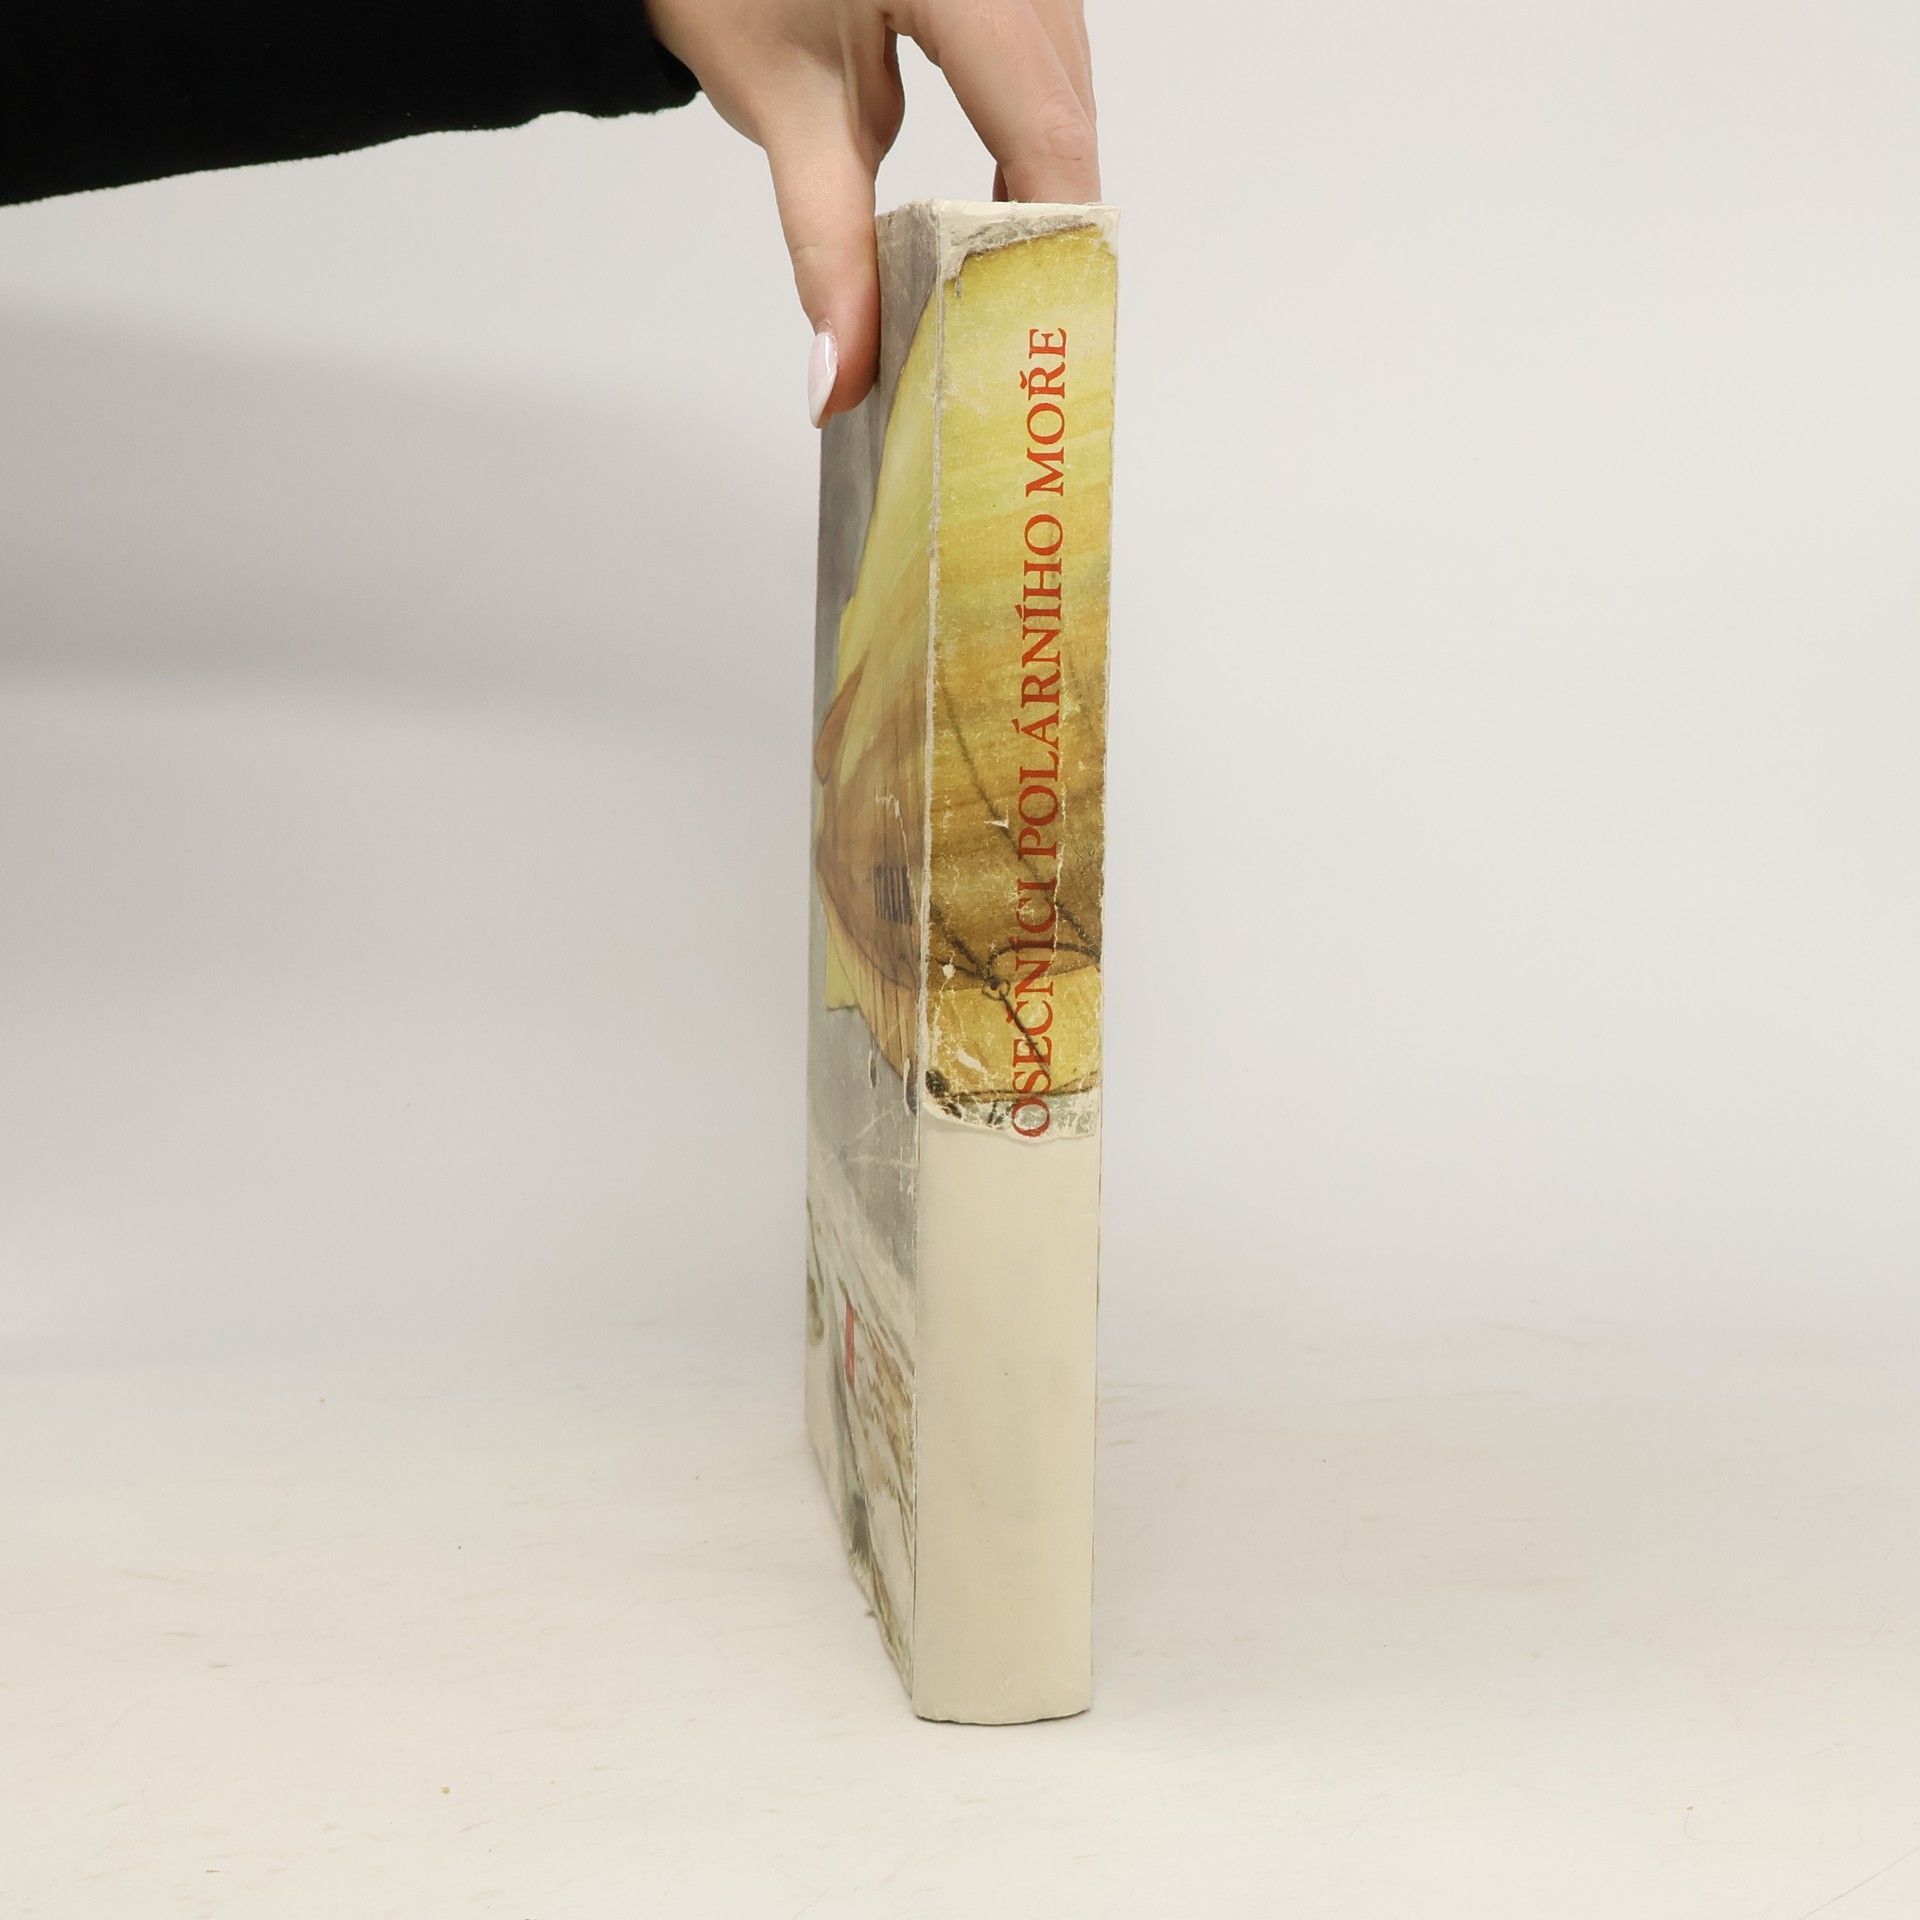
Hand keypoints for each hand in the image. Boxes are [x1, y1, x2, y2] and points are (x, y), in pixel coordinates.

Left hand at [646, 0, 1098, 423]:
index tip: (1036, 331)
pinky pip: (1049, 65)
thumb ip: (828, 252)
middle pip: (1068, 111)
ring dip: (1044, 187)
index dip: (1048, 236)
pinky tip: (996, 203)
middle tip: (1018, 332)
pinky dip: (1028, 140)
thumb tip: (841, 378)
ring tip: (1003, 281)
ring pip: (1069, 89)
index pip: (1043, 124)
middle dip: (1047, 228)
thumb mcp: (784, 110)